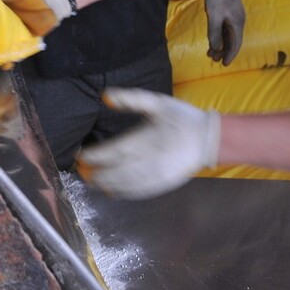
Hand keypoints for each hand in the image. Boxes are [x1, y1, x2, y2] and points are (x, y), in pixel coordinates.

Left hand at [77, 88, 219, 199]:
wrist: (208, 139)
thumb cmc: (182, 118)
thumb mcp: (157, 102)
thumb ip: (130, 99)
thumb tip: (104, 96)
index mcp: (146, 138)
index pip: (114, 150)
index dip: (96, 155)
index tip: (80, 156)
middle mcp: (149, 159)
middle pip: (116, 171)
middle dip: (96, 173)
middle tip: (81, 172)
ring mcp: (156, 175)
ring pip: (126, 184)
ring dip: (106, 184)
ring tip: (92, 182)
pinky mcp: (162, 184)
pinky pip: (138, 191)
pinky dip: (123, 193)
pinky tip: (112, 191)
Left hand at [204, 0, 244, 64]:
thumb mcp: (214, 15)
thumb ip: (214, 32)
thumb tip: (216, 47)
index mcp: (237, 24)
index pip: (235, 44)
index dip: (230, 55)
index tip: (225, 64)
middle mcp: (238, 23)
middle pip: (232, 41)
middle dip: (223, 51)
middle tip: (213, 59)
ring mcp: (234, 18)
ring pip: (228, 35)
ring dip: (220, 44)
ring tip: (210, 53)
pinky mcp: (229, 14)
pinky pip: (225, 29)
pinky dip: (219, 35)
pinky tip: (212, 39)